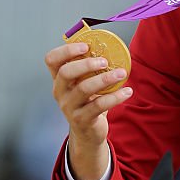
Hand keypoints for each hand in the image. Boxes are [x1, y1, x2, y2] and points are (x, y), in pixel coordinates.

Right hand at [44, 41, 132, 179]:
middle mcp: (60, 92)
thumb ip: (89, 71)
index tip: (86, 46)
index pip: (52, 60)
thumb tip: (112, 50)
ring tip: (121, 73)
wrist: (87, 133)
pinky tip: (127, 91)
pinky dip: (115, 97)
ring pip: (84, 89)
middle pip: (66, 73)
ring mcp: (69, 107)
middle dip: (86, 64)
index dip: (66, 50)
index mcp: (59, 80)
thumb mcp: (84, 85)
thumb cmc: (87, 104)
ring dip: (105, 79)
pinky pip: (98, 105)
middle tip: (105, 61)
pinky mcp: (82, 119)